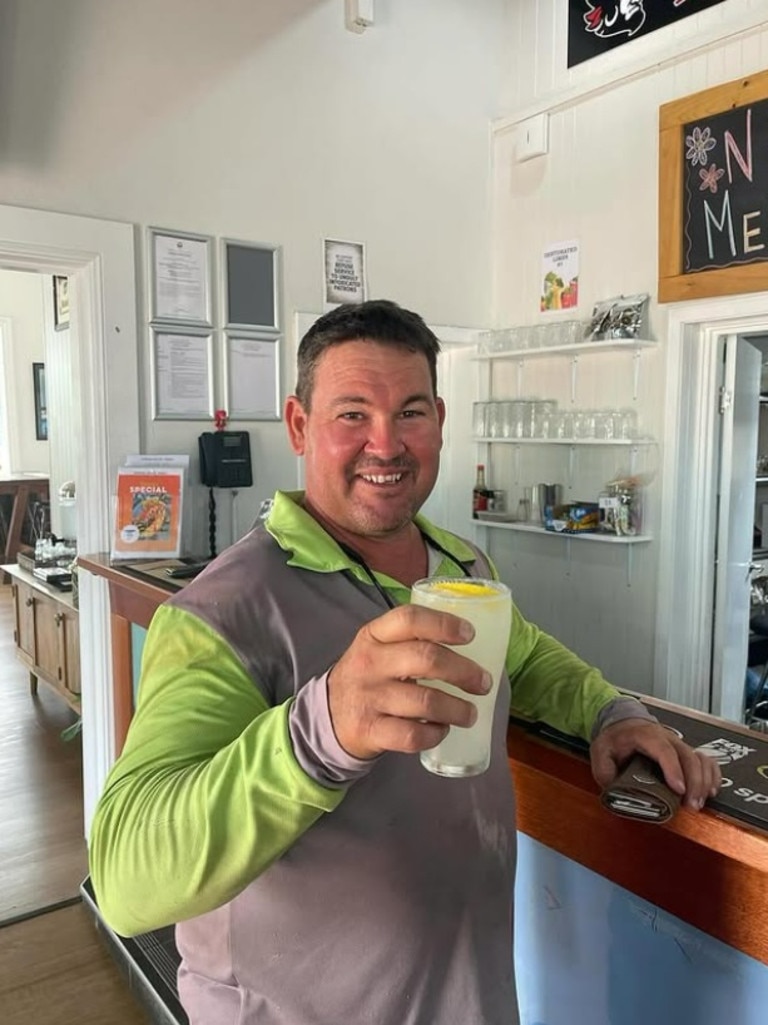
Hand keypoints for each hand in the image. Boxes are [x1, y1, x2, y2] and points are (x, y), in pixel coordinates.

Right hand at [327, 605, 491, 759]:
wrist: (327, 717)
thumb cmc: (367, 677)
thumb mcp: (377, 649)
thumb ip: (410, 641)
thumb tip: (468, 643)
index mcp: (374, 635)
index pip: (410, 619)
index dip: (444, 624)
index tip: (470, 635)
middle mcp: (369, 663)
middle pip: (426, 659)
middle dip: (464, 672)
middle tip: (483, 683)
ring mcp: (369, 698)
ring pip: (425, 701)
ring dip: (457, 709)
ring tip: (470, 713)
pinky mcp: (371, 731)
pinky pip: (413, 735)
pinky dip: (435, 734)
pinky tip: (442, 730)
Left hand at [590, 718, 721, 810]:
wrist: (623, 723)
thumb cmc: (614, 739)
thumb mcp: (600, 751)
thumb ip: (605, 770)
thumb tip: (616, 789)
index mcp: (644, 735)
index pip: (663, 750)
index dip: (673, 769)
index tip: (678, 790)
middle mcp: (666, 738)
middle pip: (687, 756)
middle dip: (694, 782)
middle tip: (691, 806)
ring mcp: (678, 744)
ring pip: (700, 759)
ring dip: (704, 782)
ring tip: (698, 803)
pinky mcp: (686, 752)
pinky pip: (706, 761)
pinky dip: (712, 775)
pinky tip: (710, 792)